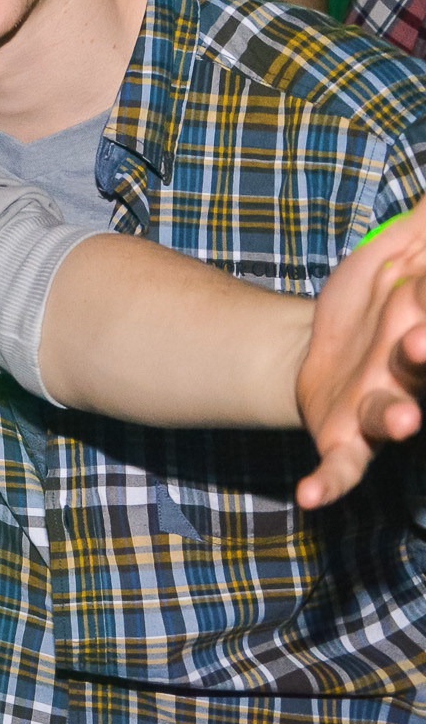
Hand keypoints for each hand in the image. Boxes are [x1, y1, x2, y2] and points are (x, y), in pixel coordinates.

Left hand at [296, 210, 425, 507]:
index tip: (420, 298)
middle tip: (419, 340)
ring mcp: (380, 411)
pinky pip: (341, 468)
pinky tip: (309, 498)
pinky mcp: (344, 440)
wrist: (324, 348)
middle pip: (424, 367)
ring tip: (400, 421)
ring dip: (397, 420)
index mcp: (425, 330)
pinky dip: (328, 484)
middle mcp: (412, 375)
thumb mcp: (397, 254)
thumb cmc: (377, 301)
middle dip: (425, 355)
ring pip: (393, 419)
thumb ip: (421, 225)